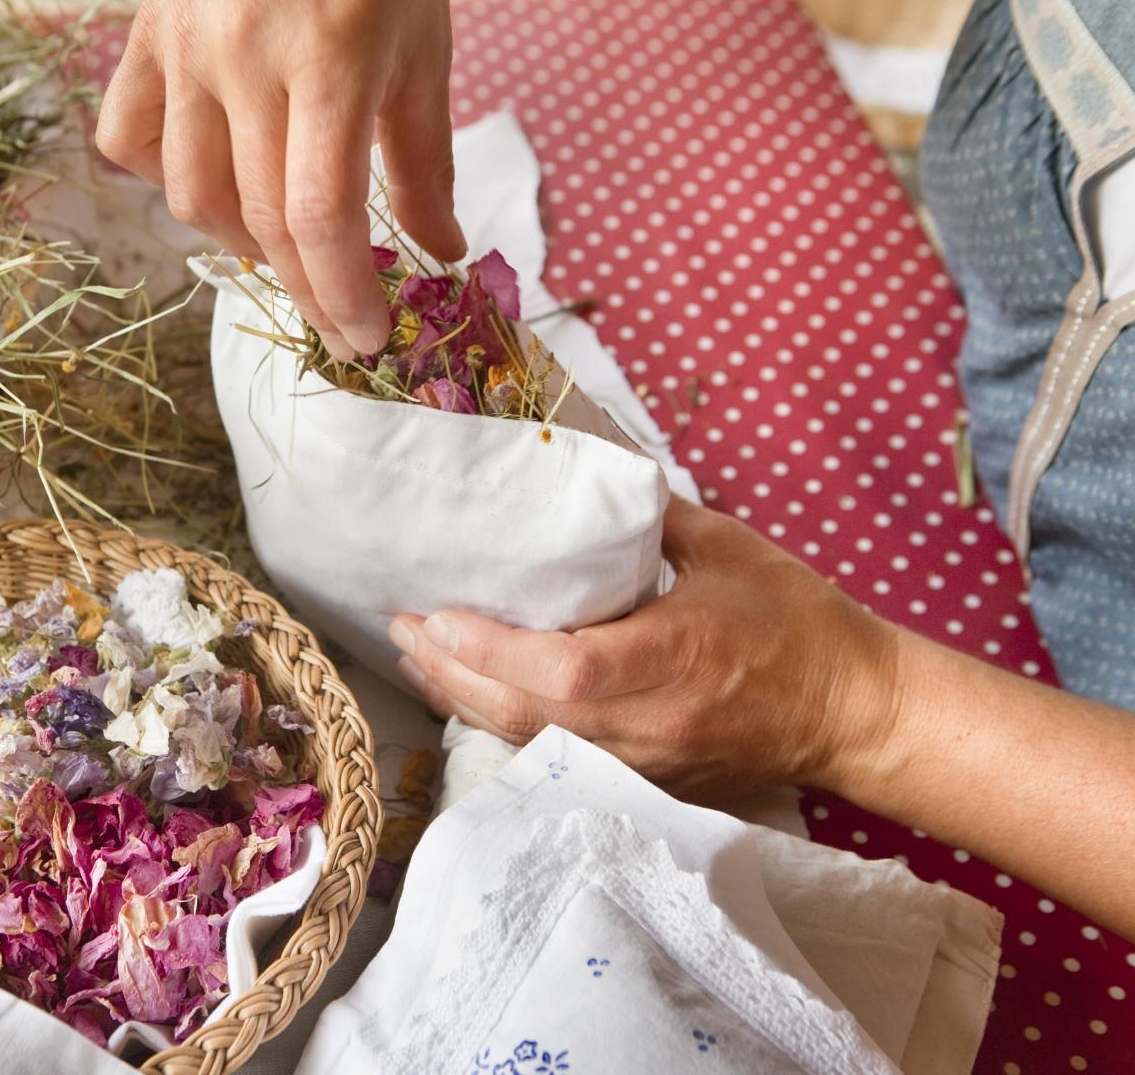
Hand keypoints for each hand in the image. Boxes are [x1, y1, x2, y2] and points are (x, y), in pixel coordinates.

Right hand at [95, 0, 467, 359]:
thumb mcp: (421, 50)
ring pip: (191, 194)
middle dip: (306, 291)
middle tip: (338, 322)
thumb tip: (440, 254)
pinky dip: (164, 177)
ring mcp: (184, 47)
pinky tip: (215, 176)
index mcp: (329, 60)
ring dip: (242, 243)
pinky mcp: (146, 36)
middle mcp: (244, 59)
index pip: (319, 216)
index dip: (340, 294)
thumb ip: (425, 159)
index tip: (364, 338)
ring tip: (285, 247)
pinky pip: (127, 136)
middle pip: (262, 220)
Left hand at [388, 497, 905, 800]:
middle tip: (401, 627)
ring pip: (532, 741)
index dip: (492, 649)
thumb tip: (585, 477)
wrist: (855, 713)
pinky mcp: (644, 780)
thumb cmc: (799, 621)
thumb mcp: (729, 549)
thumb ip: (650, 517)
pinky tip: (472, 693)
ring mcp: (646, 761)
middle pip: (528, 713)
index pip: (566, 668)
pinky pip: (555, 756)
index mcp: (678, 657)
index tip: (436, 615)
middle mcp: (653, 722)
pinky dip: (506, 723)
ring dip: (466, 700)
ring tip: (418, 656)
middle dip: (453, 672)